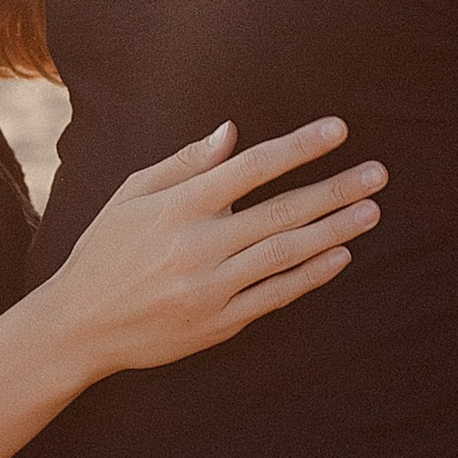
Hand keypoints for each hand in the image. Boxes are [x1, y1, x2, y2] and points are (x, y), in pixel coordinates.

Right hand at [41, 119, 383, 382]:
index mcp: (175, 207)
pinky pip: (275, 296)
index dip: (298, 147)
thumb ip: (184, 163)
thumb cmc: (105, 251)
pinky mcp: (218, 323)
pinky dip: (310, 275)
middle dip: (334, 189)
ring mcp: (210, 288)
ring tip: (371, 210)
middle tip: (378, 173)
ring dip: (334, 230)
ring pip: (286, 253)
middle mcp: (196, 246)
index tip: (338, 131)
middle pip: (280, 211)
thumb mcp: (131, 195)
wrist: (79, 326)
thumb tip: (232, 132)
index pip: (250, 168)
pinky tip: (340, 256)